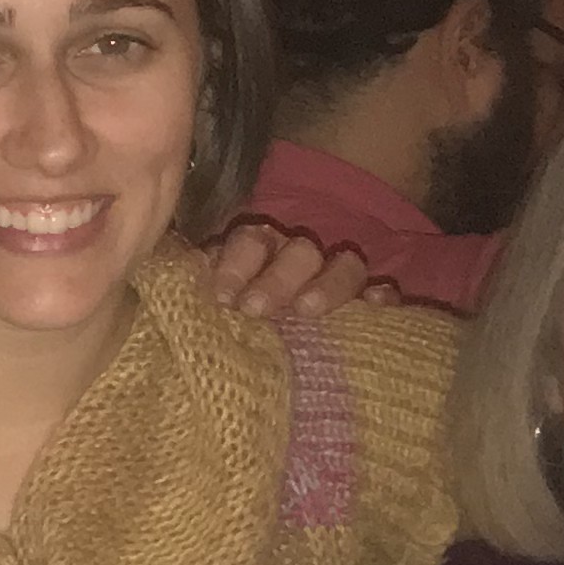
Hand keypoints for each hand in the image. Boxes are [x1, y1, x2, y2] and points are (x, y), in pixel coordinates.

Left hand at [198, 219, 391, 321]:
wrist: (302, 323)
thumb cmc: (246, 304)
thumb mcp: (224, 289)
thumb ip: (208, 279)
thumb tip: (180, 283)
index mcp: (263, 247)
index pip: (251, 242)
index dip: (236, 266)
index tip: (224, 298)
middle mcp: (302, 254)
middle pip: (298, 253)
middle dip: (277, 280)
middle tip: (255, 309)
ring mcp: (341, 272)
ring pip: (343, 266)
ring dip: (326, 286)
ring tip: (307, 309)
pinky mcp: (372, 294)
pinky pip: (384, 287)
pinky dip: (381, 295)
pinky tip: (376, 303)